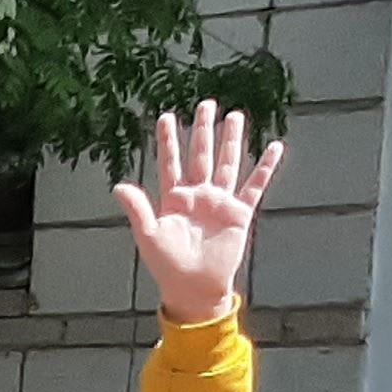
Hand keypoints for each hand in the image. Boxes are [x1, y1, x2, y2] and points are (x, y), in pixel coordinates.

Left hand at [115, 101, 283, 327]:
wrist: (194, 287)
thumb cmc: (167, 265)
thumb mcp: (148, 234)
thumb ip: (137, 208)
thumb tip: (118, 185)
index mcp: (173, 199)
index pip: (169, 162)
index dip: (168, 141)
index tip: (167, 116)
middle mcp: (197, 195)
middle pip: (201, 155)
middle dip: (203, 130)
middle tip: (206, 104)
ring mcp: (219, 202)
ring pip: (226, 163)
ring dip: (231, 140)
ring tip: (235, 116)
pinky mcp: (239, 212)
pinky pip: (255, 185)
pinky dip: (265, 167)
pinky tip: (273, 147)